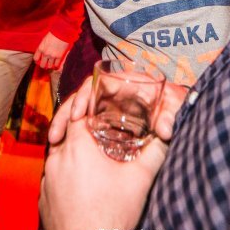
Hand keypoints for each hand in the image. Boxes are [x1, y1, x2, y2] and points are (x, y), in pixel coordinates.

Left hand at [33, 32, 69, 70]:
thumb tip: (42, 53)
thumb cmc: (53, 34)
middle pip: (42, 65)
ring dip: (50, 65)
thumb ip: (42, 47)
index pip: (35, 59)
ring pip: (49, 66)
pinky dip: (56, 65)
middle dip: (44, 65)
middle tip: (46, 63)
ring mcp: (52, 56)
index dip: (37, 61)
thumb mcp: (44, 40)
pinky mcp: (59, 56)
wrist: (61, 32)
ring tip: (52, 63)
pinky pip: (56, 65)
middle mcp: (45, 53)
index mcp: (40, 48)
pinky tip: (56, 63)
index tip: (39, 61)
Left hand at [40, 113, 168, 229]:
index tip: (101, 119)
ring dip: (73, 163)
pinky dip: (65, 184)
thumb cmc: (113, 216)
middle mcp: (56, 161)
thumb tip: (166, 135)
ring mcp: (47, 182)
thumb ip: (155, 151)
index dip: (89, 114)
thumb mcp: (141, 179)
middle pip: (68, 138)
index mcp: (77, 148)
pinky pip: (53, 184)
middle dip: (83, 141)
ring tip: (94, 174)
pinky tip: (83, 194)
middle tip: (102, 149)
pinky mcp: (43, 202)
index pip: (78, 116)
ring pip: (59, 161)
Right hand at [48, 73, 187, 145]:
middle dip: (66, 114)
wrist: (175, 110)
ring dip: (64, 124)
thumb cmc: (174, 103)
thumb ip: (171, 115)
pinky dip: (71, 133)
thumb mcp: (174, 105)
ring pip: (78, 111)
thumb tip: (165, 131)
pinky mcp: (104, 122)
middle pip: (82, 98)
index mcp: (124, 84)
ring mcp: (106, 108)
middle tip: (57, 136)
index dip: (84, 96)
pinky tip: (61, 146)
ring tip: (54, 141)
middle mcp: (111, 94)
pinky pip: (83, 125)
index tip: (78, 116)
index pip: (97, 82)